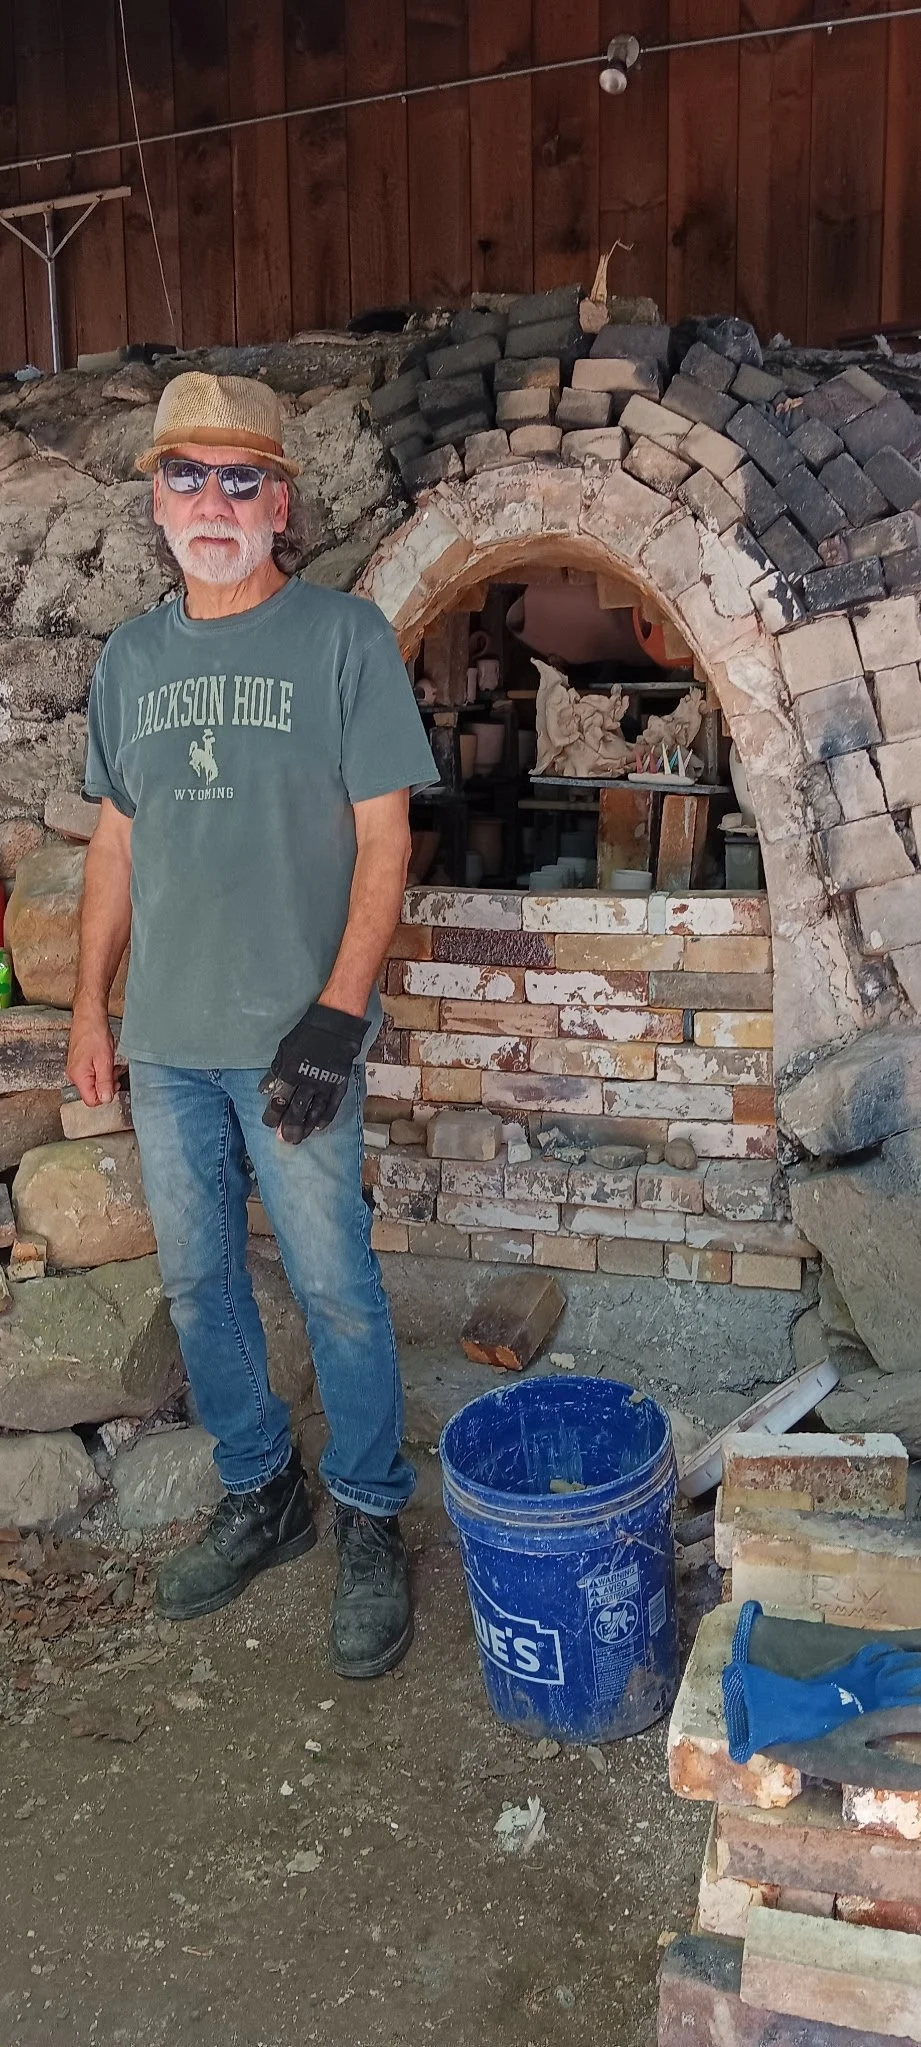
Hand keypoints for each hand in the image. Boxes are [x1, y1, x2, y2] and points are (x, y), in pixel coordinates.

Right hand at [67, 1002, 117, 1105]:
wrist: (89, 1017)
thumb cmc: (94, 1034)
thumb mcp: (104, 1061)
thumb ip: (105, 1082)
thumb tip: (106, 1099)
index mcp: (78, 1077)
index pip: (91, 1101)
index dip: (106, 1095)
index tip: (114, 1083)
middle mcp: (74, 1075)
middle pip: (93, 1092)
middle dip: (107, 1085)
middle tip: (115, 1070)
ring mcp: (76, 1069)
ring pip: (94, 1083)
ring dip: (106, 1076)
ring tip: (111, 1063)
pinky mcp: (80, 1063)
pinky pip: (92, 1074)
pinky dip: (102, 1069)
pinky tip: (106, 1060)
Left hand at [259, 1002, 365, 1143]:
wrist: (335, 1025)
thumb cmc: (306, 1035)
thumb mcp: (284, 1050)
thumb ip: (275, 1072)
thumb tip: (264, 1091)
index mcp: (292, 1071)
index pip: (280, 1099)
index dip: (273, 1114)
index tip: (269, 1124)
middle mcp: (308, 1081)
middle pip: (297, 1110)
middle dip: (289, 1126)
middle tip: (285, 1140)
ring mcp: (326, 1083)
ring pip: (315, 1111)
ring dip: (306, 1127)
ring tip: (299, 1139)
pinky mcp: (339, 1083)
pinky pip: (333, 1105)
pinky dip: (325, 1117)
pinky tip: (318, 1128)